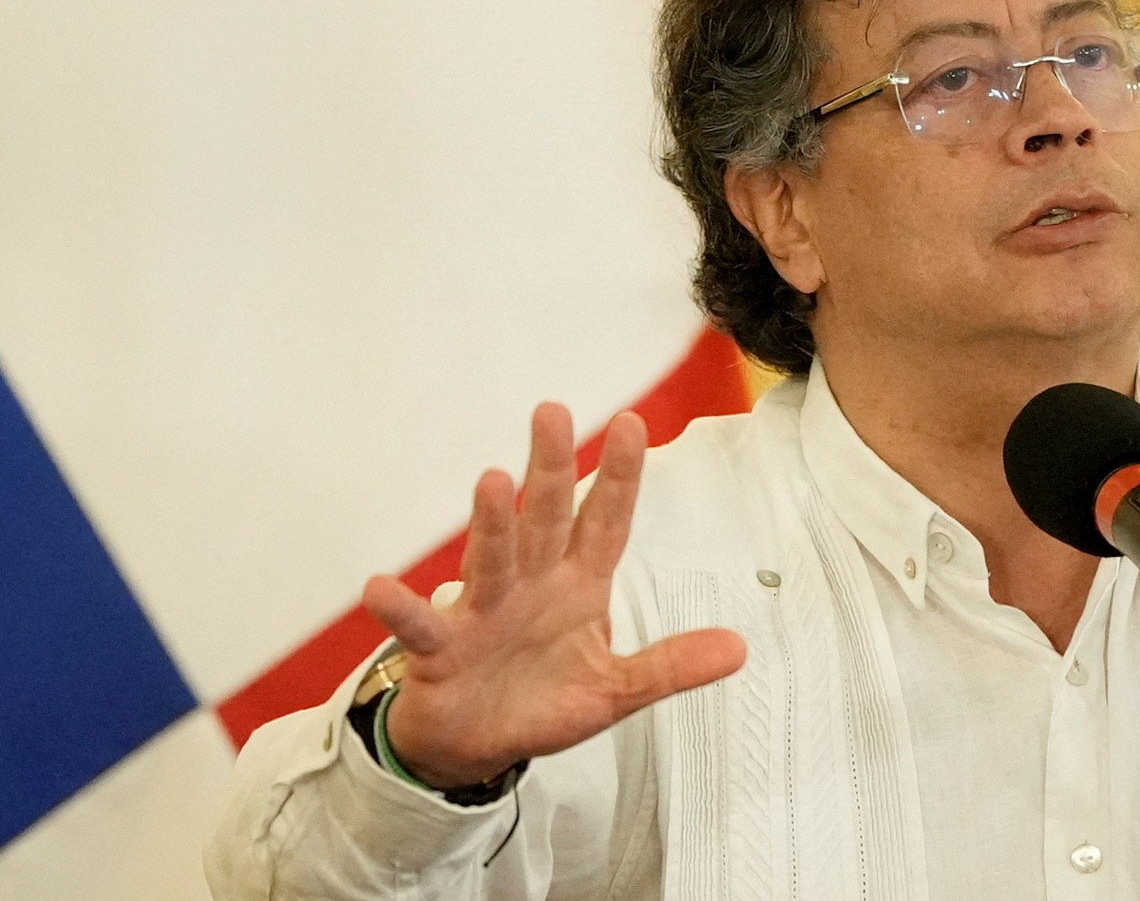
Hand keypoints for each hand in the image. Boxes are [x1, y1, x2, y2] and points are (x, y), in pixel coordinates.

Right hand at [362, 404, 746, 787]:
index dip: (618, 478)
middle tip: (553, 413)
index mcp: (576, 587)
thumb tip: (738, 649)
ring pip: (490, 559)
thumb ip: (671, 665)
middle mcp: (530, 585)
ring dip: (491, 524)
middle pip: (543, 519)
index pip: (603, 523)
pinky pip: (420, 626)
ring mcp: (483, 612)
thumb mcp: (616, 690)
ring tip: (493, 482)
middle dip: (550, 468)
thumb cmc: (540, 702)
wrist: (473, 745)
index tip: (632, 424)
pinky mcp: (441, 649)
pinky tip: (381, 587)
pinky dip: (400, 609)